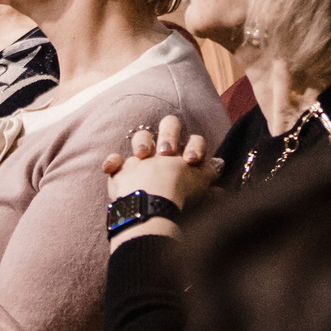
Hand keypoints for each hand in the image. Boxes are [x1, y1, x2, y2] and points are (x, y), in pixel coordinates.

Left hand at [101, 115, 218, 229]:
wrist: (151, 205)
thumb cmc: (180, 199)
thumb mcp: (203, 187)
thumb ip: (211, 174)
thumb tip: (219, 164)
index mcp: (183, 156)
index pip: (196, 140)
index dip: (196, 147)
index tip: (192, 161)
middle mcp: (162, 153)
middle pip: (170, 125)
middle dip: (169, 133)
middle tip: (167, 151)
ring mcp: (140, 160)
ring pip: (141, 137)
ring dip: (142, 143)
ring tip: (143, 156)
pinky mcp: (121, 172)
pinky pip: (114, 161)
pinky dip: (112, 163)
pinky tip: (111, 168)